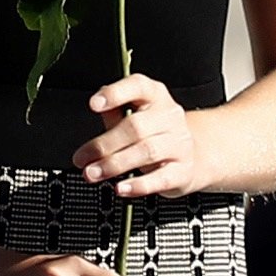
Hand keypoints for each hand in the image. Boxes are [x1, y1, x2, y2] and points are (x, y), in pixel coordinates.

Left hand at [72, 73, 206, 198]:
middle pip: (136, 127)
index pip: (138, 86)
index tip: (94, 104)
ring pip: (146, 152)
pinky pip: (160, 178)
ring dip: (114, 165)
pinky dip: (138, 185)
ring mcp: (179, 144)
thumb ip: (115, 113)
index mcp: (156, 96)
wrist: (193, 157)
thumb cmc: (156, 135)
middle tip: (82, 159)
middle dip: (104, 145)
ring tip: (93, 174)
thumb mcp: (136, 117)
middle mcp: (170, 116)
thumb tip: (100, 109)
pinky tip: (121, 188)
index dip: (115, 93)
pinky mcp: (183, 171)